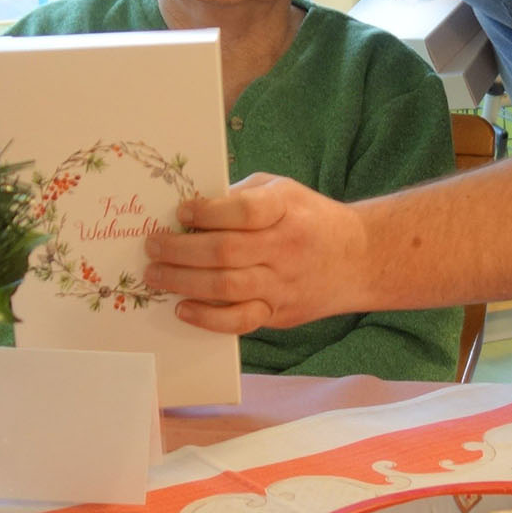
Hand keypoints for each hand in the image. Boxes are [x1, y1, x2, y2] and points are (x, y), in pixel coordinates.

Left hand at [143, 174, 372, 334]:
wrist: (360, 257)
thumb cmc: (310, 218)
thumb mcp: (283, 190)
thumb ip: (242, 196)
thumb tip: (192, 208)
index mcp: (286, 209)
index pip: (243, 211)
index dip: (208, 211)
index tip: (182, 210)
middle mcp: (286, 247)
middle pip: (225, 251)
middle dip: (180, 249)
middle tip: (152, 245)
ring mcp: (283, 284)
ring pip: (226, 287)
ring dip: (183, 281)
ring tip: (155, 274)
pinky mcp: (279, 313)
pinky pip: (239, 321)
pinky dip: (207, 319)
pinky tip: (183, 308)